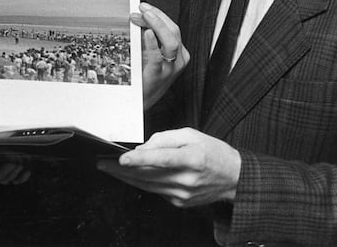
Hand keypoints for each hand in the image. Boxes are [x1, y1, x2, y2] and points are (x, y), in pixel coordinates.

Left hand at [96, 128, 240, 206]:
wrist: (234, 178)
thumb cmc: (212, 152)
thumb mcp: (191, 135)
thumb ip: (165, 139)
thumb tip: (142, 149)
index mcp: (193, 159)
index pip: (162, 159)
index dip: (140, 160)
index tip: (121, 159)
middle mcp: (187, 179)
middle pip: (148, 175)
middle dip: (121, 170)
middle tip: (102, 163)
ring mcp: (183, 194)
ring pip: (147, 185)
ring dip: (126, 177)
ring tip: (109, 168)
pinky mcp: (179, 202)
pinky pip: (154, 190)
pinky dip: (141, 182)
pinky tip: (130, 175)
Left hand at [132, 2, 188, 109]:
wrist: (140, 102)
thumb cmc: (146, 77)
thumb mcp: (150, 54)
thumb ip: (148, 38)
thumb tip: (138, 18)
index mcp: (179, 53)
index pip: (172, 28)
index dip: (158, 15)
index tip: (143, 7)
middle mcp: (178, 60)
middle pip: (173, 31)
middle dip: (157, 16)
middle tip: (142, 8)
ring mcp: (170, 69)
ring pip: (171, 41)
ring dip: (156, 25)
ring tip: (144, 16)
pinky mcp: (159, 76)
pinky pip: (158, 58)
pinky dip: (153, 44)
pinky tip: (147, 34)